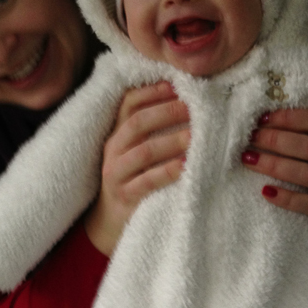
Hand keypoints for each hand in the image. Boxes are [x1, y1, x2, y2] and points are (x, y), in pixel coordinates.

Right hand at [84, 81, 189, 256]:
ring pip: (144, 151)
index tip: (178, 84)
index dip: (152, 92)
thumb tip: (189, 104)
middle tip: (195, 107)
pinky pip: (147, 181)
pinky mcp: (125, 197)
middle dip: (167, 111)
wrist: (110, 222)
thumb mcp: (139, 153)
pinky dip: (168, 172)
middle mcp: (113, 150)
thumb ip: (155, 131)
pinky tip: (186, 166)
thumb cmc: (134, 181)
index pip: (129, 103)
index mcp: (118, 134)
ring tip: (196, 135)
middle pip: (137, 122)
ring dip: (172, 141)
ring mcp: (116, 174)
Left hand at [241, 108, 307, 263]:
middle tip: (251, 139)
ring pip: (307, 174)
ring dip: (275, 165)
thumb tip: (260, 124)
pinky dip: (286, 198)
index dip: (289, 118)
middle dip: (276, 140)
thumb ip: (300, 137)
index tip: (262, 119)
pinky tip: (266, 191)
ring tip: (249, 160)